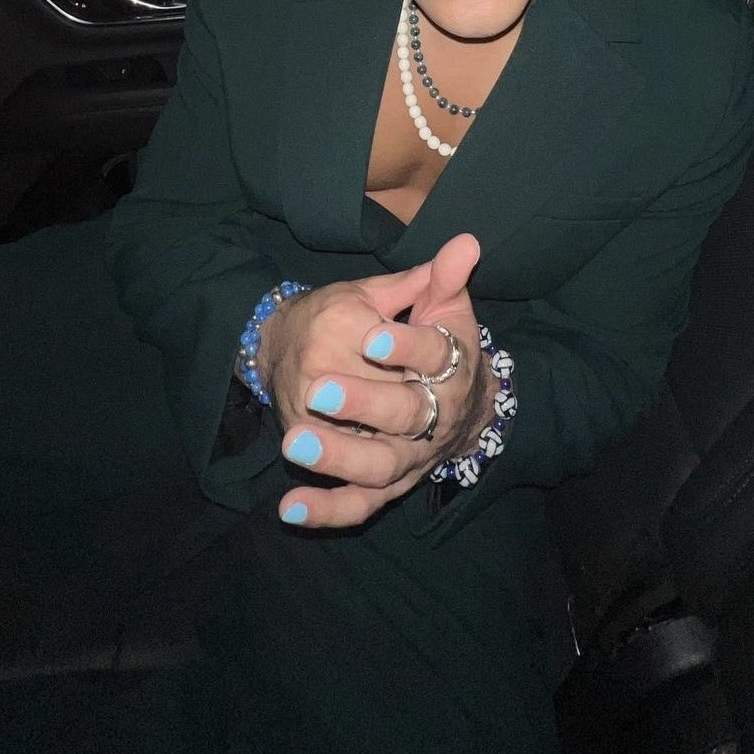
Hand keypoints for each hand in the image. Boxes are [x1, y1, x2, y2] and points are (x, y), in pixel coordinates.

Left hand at [277, 233, 496, 528]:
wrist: (456, 408)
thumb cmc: (440, 345)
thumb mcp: (444, 308)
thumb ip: (443, 278)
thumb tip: (465, 241)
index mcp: (451, 367)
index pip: (432, 358)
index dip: (405, 348)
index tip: (372, 336)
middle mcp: (435, 418)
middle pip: (405, 416)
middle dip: (363, 404)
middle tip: (319, 389)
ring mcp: (409, 457)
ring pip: (378, 466)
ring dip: (337, 459)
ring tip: (294, 443)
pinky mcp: (383, 488)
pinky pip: (357, 505)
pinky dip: (325, 511)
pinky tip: (288, 509)